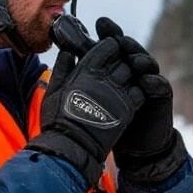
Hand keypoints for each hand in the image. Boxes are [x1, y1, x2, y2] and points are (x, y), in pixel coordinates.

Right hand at [27, 36, 144, 187]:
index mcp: (85, 72)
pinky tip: (133, 91)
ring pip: (132, 73)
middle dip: (122, 57)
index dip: (110, 46)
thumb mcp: (53, 90)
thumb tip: (67, 51)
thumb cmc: (58, 120)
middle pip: (122, 59)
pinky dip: (138, 88)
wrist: (73, 147)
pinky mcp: (127, 110)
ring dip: (131, 72)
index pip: (105, 48)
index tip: (110, 47)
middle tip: (121, 60)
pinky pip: (139, 92)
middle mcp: (104, 79)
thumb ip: (61, 68)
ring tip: (127, 75)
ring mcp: (117, 94)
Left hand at [94, 17, 186, 183]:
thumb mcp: (89, 94)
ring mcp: (147, 82)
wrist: (131, 145)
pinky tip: (145, 81)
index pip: (113, 44)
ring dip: (141, 58)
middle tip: (118, 39)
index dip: (108, 33)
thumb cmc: (108, 119)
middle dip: (125, 43)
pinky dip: (153, 82)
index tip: (100, 23)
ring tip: (132, 58)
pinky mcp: (160, 97)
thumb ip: (78, 73)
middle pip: (131, 49)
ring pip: (147, 64)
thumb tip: (63, 51)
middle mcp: (132, 71)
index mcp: (116, 67)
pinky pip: (159, 86)